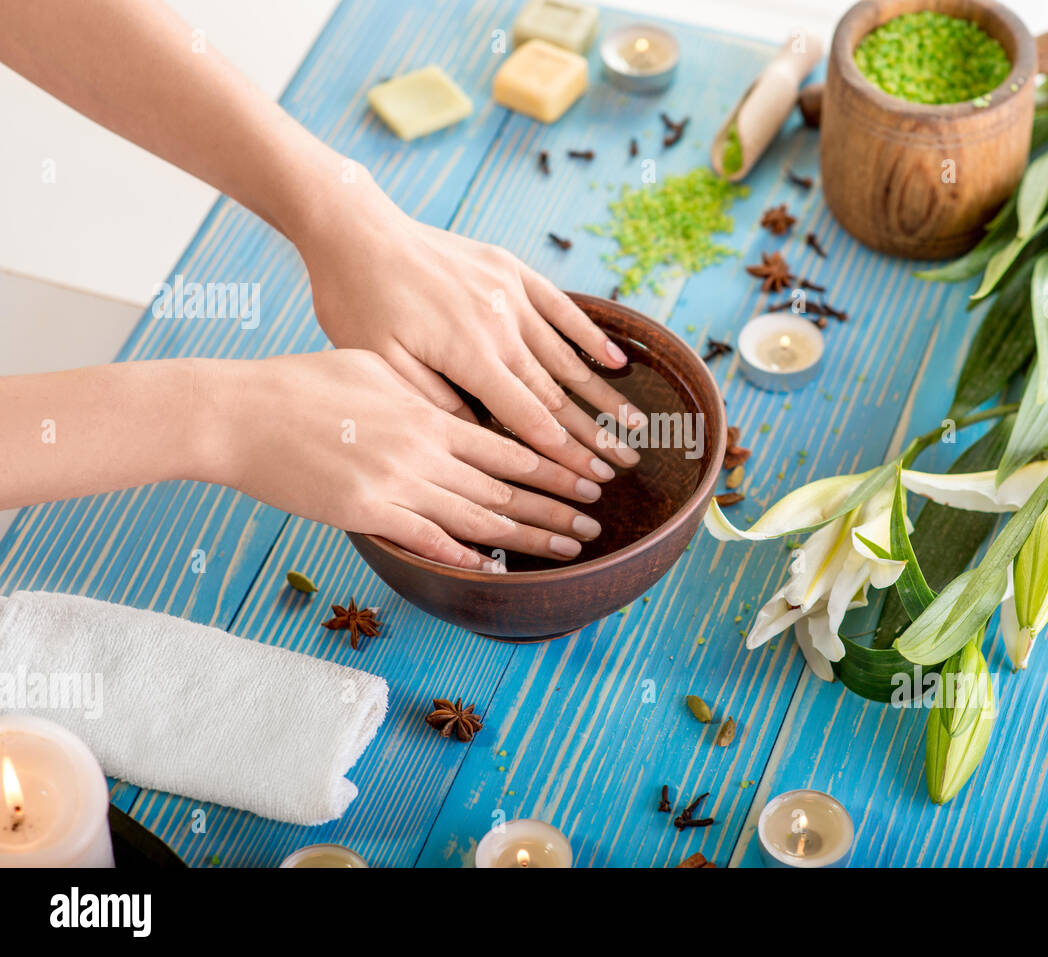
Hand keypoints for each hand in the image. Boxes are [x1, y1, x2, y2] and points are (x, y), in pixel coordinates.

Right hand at [198, 350, 605, 566]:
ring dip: (529, 534)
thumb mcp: (373, 370)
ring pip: (478, 516)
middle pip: (506, 485)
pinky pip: (427, 538)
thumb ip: (420, 394)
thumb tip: (454, 408)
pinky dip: (465, 554)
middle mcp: (422, 449)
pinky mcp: (365, 511)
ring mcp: (395, 482)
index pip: (508, 443)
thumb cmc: (300, 385)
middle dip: (557, 503)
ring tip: (569, 545)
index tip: (589, 473)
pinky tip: (497, 567)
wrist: (238, 412)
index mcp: (427, 413)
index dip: (555, 462)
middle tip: (597, 517)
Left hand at [293, 177, 644, 483]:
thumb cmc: (357, 301)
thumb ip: (433, 401)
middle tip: (626, 463)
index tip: (594, 480)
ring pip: (565, 355)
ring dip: (603, 392)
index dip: (565, 453)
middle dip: (595, 433)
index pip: (529, 417)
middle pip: (557, 392)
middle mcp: (500, 325)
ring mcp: (510, 294)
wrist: (357, 230)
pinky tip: (616, 360)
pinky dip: (589, 336)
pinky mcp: (510, 269)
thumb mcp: (379, 362)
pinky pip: (560, 307)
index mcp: (470, 355)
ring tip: (636, 422)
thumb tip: (477, 440)